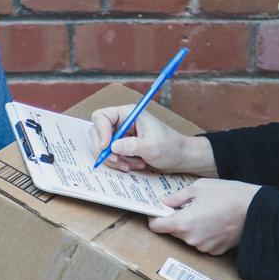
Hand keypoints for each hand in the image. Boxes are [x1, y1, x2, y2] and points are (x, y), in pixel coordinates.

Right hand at [89, 105, 217, 176]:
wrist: (181, 157)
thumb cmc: (171, 147)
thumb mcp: (151, 147)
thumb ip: (131, 145)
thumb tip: (112, 146)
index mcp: (128, 114)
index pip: (101, 117)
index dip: (100, 132)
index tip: (106, 147)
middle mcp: (122, 122)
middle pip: (97, 133)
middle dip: (105, 150)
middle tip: (117, 162)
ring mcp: (122, 135)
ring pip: (103, 147)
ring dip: (115, 160)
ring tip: (131, 165)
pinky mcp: (124, 147)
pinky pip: (112, 156)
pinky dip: (120, 163)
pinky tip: (135, 165)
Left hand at [148, 178, 260, 254]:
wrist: (257, 209)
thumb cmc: (228, 194)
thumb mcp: (199, 187)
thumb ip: (177, 197)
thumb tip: (164, 202)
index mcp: (183, 223)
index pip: (156, 227)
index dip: (154, 218)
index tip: (158, 211)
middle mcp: (191, 239)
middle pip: (172, 232)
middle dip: (175, 220)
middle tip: (185, 207)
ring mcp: (203, 247)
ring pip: (188, 238)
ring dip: (191, 227)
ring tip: (205, 212)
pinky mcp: (216, 251)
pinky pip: (202, 243)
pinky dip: (204, 234)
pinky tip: (215, 222)